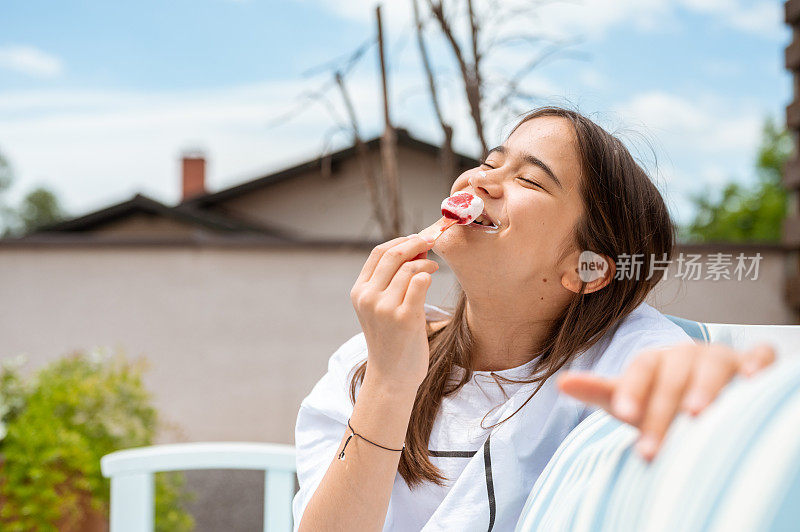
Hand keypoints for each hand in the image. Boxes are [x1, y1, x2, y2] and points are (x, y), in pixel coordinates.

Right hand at [350, 235, 438, 391]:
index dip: (400, 241)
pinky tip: (432, 278)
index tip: (417, 239)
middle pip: (393, 254)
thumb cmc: (391, 340)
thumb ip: (390, 281)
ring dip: (425, 262)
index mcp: (359, 292)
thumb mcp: (380, 308)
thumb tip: (416, 248)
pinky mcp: (404, 318)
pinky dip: (428, 275)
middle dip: (415, 243)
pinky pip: (419, 282)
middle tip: (431, 243)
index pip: (378, 253)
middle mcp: (368, 297)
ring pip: (409, 267)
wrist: (391, 376)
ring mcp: (385, 308)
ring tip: (433, 267)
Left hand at [557, 341, 775, 460]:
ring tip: (696, 414)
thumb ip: (599, 391)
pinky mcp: (752, 364)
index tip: (625, 413)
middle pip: (673, 379)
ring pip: (713, 365)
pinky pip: (760, 357)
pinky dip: (759, 364)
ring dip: (706, 387)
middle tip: (653, 446)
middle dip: (662, 412)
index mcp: (655, 361)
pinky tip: (752, 380)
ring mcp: (720, 357)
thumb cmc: (660, 400)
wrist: (701, 394)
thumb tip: (561, 382)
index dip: (633, 389)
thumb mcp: (631, 399)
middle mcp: (686, 355)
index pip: (640, 371)